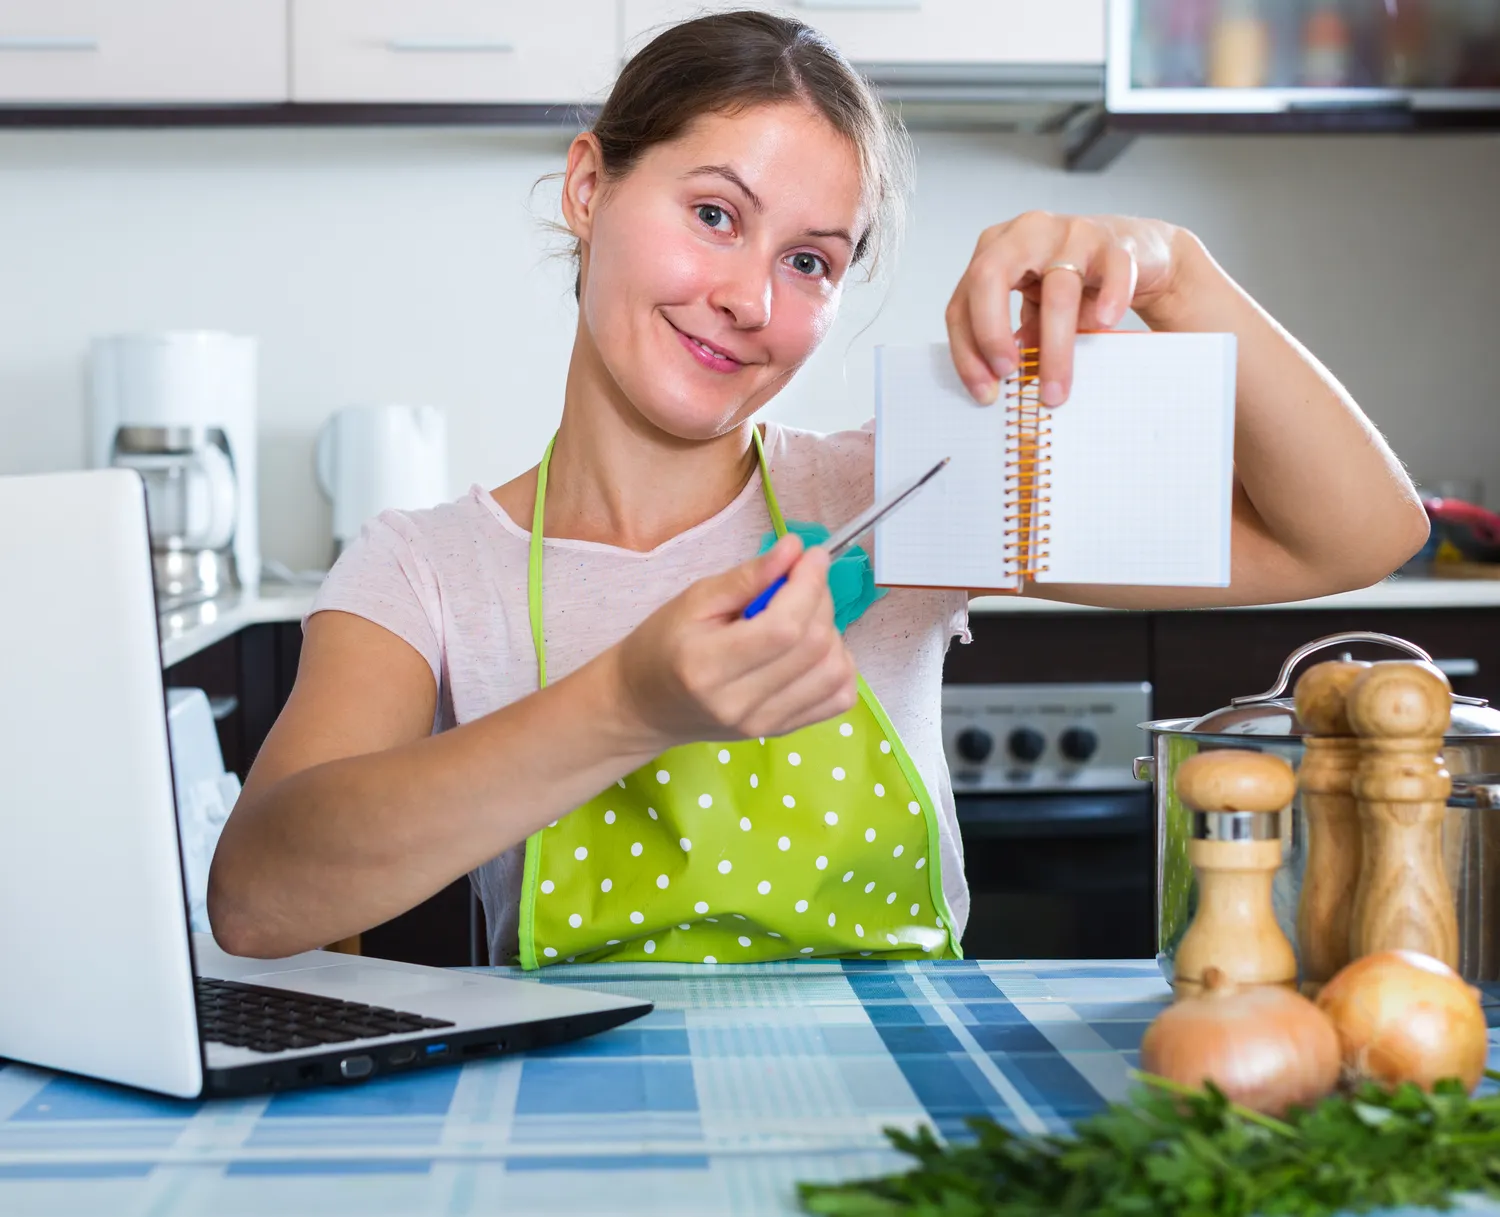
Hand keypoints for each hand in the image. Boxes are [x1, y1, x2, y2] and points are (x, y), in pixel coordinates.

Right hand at [609, 535, 857, 747]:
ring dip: (833, 632)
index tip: (812, 555)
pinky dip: (838, 666)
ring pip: (834, 673)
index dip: (809, 585)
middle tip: (803, 580)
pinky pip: (838, 698)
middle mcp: (740, 702)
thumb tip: (795, 549)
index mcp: (707, 665)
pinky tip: (812, 650)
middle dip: (821, 599)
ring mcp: (763, 724)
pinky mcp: (781, 732)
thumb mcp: (693, 600)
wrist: (645, 705)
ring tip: (804, 616)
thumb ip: (747, 576)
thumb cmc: (661, 646)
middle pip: (813, 646)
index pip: (784, 627)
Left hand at [945, 212, 1185, 406]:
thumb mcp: (1034, 308)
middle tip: (1006, 374)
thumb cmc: (1070, 282)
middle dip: (991, 333)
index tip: (983, 390)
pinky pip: (1113, 272)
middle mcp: (1026, 234)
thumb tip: (1001, 385)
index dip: (967, 350)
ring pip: (1057, 290)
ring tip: (1057, 389)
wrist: (1128, 251)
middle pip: (990, 278)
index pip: (963, 301)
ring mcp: (1071, 234)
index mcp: (995, 251)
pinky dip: (1110, 299)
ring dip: (1055, 347)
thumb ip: (1017, 337)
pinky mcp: (1114, 244)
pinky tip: (1105, 323)